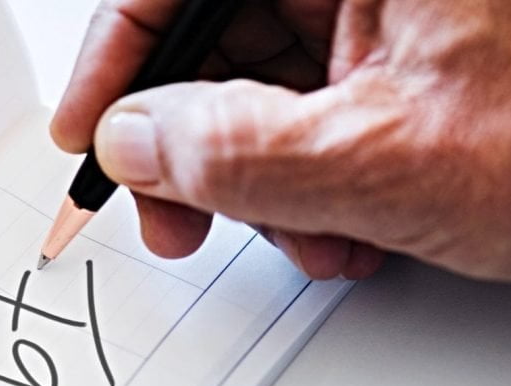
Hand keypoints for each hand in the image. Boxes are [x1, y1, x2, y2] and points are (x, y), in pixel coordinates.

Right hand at [52, 0, 510, 286]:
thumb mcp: (390, 159)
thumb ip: (236, 151)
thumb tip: (139, 143)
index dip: (118, 55)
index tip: (89, 129)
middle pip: (221, 31)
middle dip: (196, 143)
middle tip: (177, 215)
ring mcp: (401, 10)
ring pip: (270, 85)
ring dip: (264, 181)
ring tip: (310, 238)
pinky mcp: (421, 56)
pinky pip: (326, 112)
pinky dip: (317, 182)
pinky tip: (349, 228)